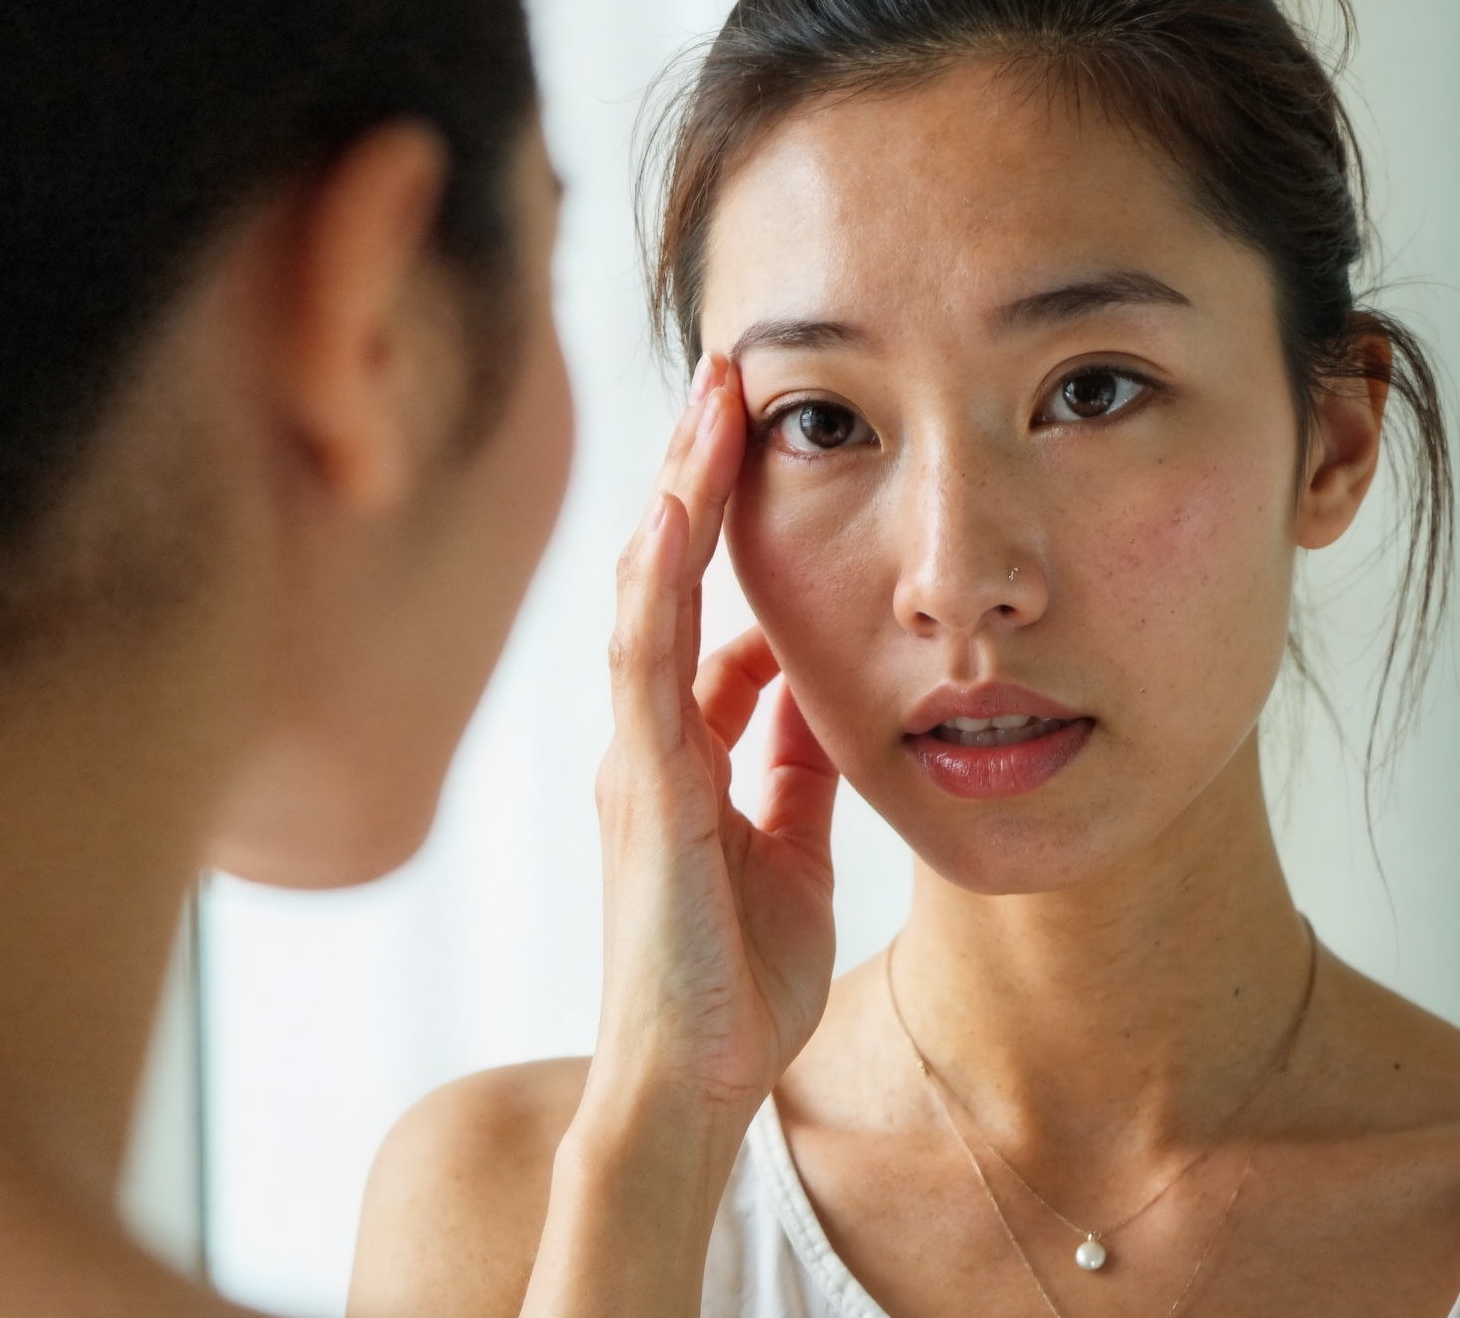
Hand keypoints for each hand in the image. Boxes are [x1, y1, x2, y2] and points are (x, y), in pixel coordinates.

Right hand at [519, 354, 837, 1317]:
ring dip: (680, 500)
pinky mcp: (643, 793)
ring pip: (649, 599)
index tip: (762, 436)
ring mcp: (638, 760)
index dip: (727, 520)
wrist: (696, 1081)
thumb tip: (821, 687)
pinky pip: (646, 668)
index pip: (705, 606)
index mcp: (686, 750)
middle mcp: (650, 739)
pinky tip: (680, 515)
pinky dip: (662, 586)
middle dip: (699, 478)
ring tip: (712, 406)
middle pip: (668, 577)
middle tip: (732, 377)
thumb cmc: (737, 976)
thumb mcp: (792, 843)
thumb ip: (794, 764)